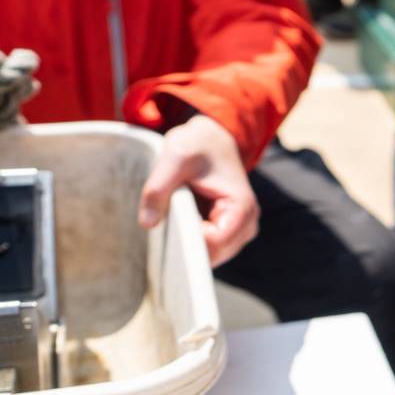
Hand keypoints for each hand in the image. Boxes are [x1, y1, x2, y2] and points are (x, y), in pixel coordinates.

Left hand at [137, 113, 258, 265]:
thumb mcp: (174, 158)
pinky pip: (206, 249)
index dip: (187, 240)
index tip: (165, 223)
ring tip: (173, 215)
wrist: (212, 139)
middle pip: (211, 256)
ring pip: (207, 256)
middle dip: (185, 243)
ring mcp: (239, 232)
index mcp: (241, 208)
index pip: (214, 245)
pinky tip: (178, 220)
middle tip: (164, 218)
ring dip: (186, 241)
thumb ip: (158, 189)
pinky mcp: (227, 233)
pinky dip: (189, 239)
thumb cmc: (198, 145)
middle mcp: (247, 225)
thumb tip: (147, 224)